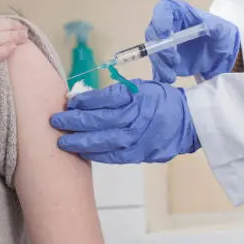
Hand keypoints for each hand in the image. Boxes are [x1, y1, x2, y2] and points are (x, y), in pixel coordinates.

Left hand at [50, 80, 199, 163]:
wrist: (187, 121)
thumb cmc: (160, 101)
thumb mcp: (139, 88)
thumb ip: (115, 94)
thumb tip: (84, 101)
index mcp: (136, 96)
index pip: (104, 98)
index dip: (84, 101)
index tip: (68, 102)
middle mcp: (136, 117)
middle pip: (100, 120)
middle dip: (75, 122)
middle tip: (55, 121)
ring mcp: (138, 138)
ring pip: (105, 141)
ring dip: (81, 142)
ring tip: (63, 141)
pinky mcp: (139, 153)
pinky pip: (114, 155)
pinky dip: (97, 155)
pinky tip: (83, 152)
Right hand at [146, 0, 239, 82]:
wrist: (221, 54)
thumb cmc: (221, 35)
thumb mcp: (223, 30)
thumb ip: (216, 28)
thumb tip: (207, 28)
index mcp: (180, 12)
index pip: (164, 9)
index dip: (161, 20)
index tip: (165, 35)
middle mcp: (168, 26)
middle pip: (154, 33)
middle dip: (160, 48)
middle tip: (173, 60)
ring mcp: (165, 44)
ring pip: (154, 52)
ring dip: (160, 64)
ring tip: (171, 76)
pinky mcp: (165, 59)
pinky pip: (158, 66)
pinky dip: (161, 73)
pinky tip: (168, 79)